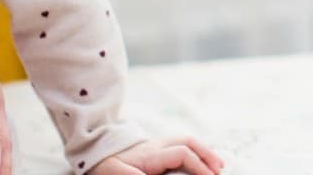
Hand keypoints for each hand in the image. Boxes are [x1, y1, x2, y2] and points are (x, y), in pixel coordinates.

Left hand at [91, 138, 223, 174]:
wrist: (92, 151)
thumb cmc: (103, 166)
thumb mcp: (113, 173)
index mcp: (150, 154)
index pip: (182, 154)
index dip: (199, 165)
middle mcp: (156, 146)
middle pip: (188, 142)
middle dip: (207, 154)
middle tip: (220, 170)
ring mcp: (156, 144)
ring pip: (186, 140)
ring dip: (204, 150)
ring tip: (217, 165)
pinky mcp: (155, 148)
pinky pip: (180, 144)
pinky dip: (195, 151)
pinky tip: (200, 160)